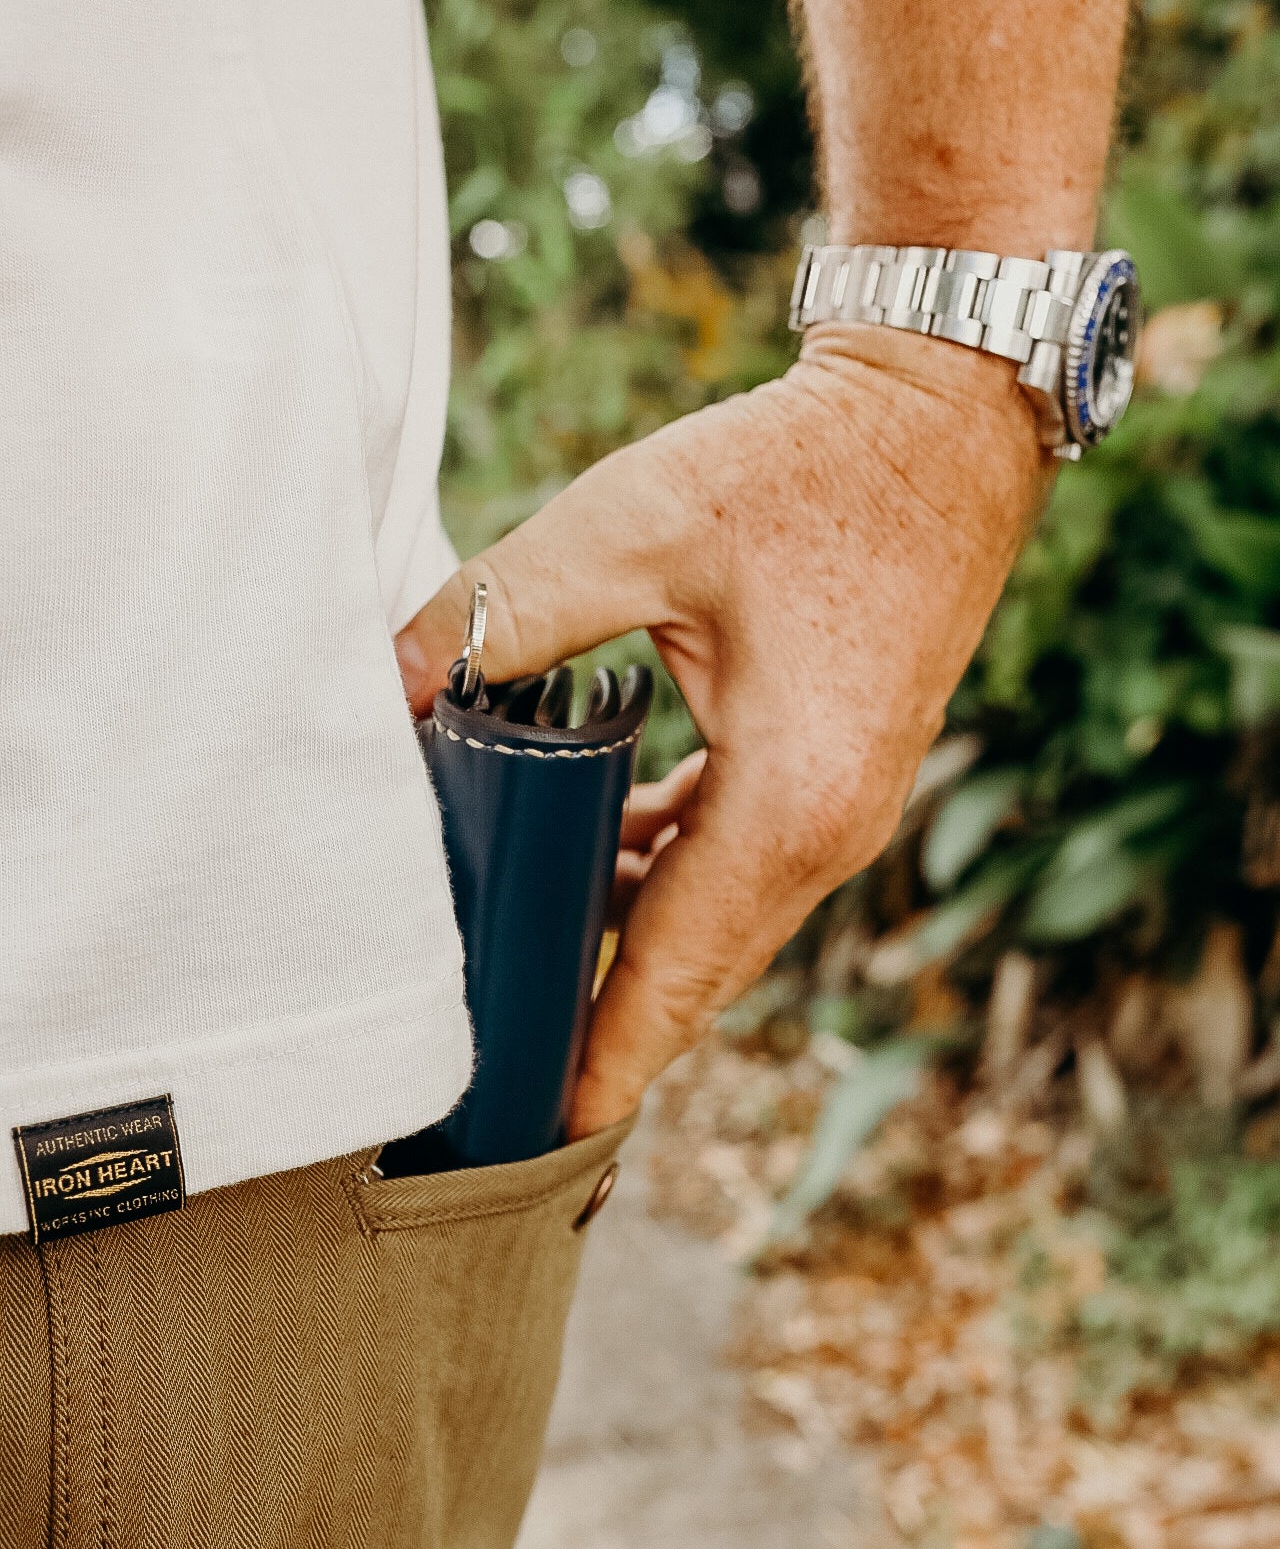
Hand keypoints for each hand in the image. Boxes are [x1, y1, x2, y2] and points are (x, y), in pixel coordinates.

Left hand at [396, 324, 1046, 1136]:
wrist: (943, 425)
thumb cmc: (806, 471)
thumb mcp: (633, 530)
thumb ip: (499, 613)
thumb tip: (390, 684)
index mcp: (791, 805)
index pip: (673, 970)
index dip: (600, 1053)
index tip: (537, 1124)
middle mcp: (831, 834)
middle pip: (696, 967)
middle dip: (598, 1011)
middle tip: (496, 1044)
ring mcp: (847, 812)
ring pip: (718, 919)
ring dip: (627, 934)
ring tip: (524, 938)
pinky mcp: (840, 776)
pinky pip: (743, 865)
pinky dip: (670, 873)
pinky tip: (605, 839)